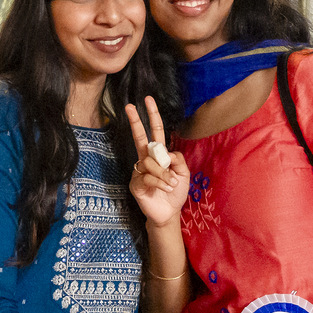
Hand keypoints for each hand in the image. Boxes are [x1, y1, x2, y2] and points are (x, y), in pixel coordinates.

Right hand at [126, 97, 189, 226]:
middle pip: (140, 137)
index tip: (147, 100)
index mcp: (159, 154)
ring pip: (150, 162)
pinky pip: (148, 176)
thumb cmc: (175, 191)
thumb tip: (166, 152)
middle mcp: (146, 159)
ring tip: (170, 184)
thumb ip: (178, 158)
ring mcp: (139, 170)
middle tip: (129, 106)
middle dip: (135, 121)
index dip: (152, 116)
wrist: (169, 212)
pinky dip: (160, 182)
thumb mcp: (184, 172)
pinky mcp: (135, 183)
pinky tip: (164, 189)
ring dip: (164, 174)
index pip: (155, 132)